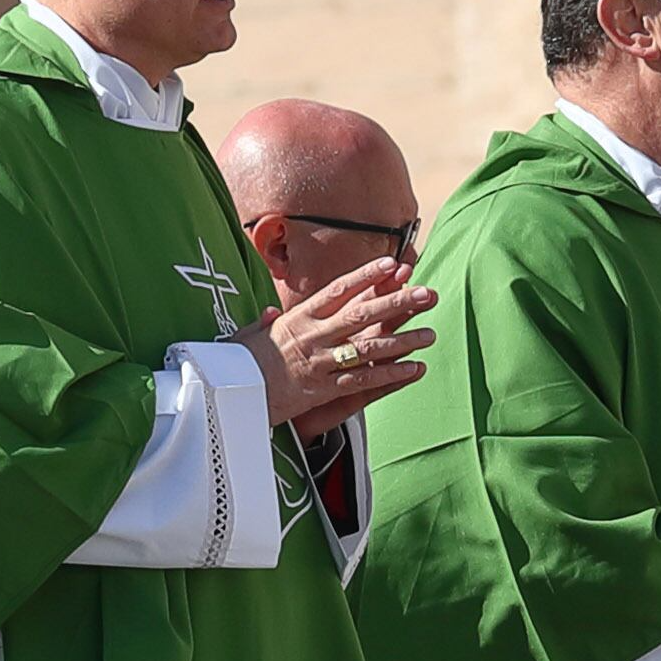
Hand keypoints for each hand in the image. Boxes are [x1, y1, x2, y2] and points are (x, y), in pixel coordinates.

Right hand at [234, 259, 437, 432]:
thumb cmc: (238, 366)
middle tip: (427, 293)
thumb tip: (271, 313)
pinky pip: (364, 380)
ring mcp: (320, 362)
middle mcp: (313, 336)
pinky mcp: (324, 389)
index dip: (367, 275)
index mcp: (298, 318)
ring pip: (369, 347)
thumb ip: (266, 324)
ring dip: (403, 340)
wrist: (230, 397)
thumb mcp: (249, 337)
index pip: (338, 290)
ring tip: (430, 334)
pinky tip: (415, 369)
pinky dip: (390, 374)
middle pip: (362, 314)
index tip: (393, 263)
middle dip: (397, 302)